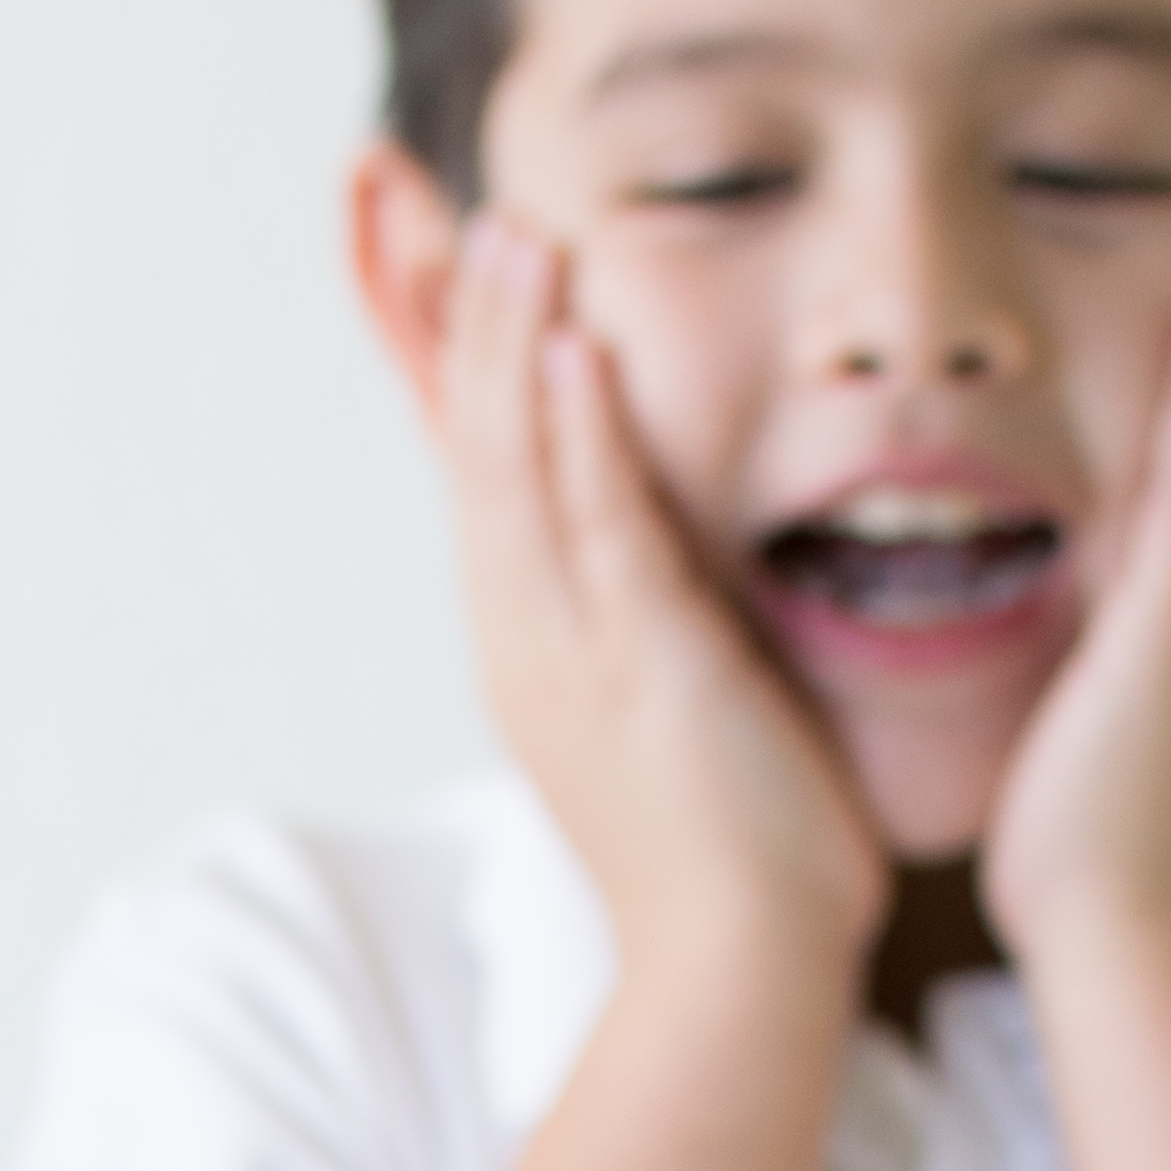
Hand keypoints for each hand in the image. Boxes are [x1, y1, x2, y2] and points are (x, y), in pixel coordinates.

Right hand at [439, 217, 887, 980]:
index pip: (476, 466)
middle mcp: (523, 633)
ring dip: (512, 339)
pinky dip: (579, 433)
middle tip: (433, 200)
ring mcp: (568, 650)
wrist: (737, 970)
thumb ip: (660, 624)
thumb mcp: (673, 710)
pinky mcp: (637, 665)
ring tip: (514, 231)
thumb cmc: (734, 858)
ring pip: (514, 465)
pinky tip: (577, 344)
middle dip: (449, 315)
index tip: (445, 253)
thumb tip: (678, 573)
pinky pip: (595, 527)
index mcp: (530, 639)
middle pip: (465, 442)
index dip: (454, 354)